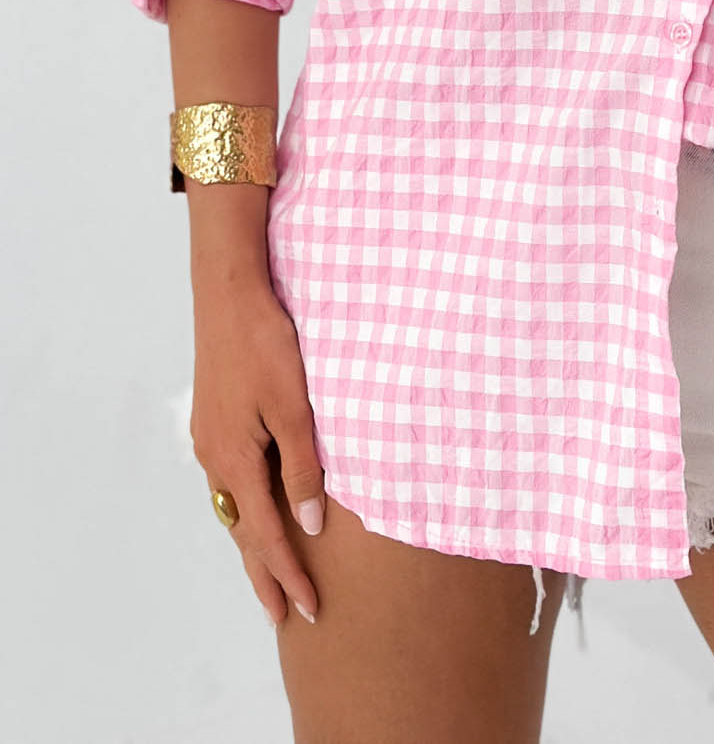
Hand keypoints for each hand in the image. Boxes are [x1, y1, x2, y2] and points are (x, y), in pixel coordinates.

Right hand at [189, 277, 327, 626]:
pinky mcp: (212, 420)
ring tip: (269, 573)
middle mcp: (215, 458)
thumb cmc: (266, 346)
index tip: (306, 610)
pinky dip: (244, 507)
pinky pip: (228, 480)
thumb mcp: (294, 408)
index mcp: (235, 460)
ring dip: (252, 542)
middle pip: (240, 532)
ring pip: (231, 507)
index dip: (287, 575)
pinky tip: (254, 508)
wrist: (229, 294)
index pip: (265, 535)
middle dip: (263, 573)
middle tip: (281, 615)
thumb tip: (308, 526)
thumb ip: (302, 468)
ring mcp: (209, 439)